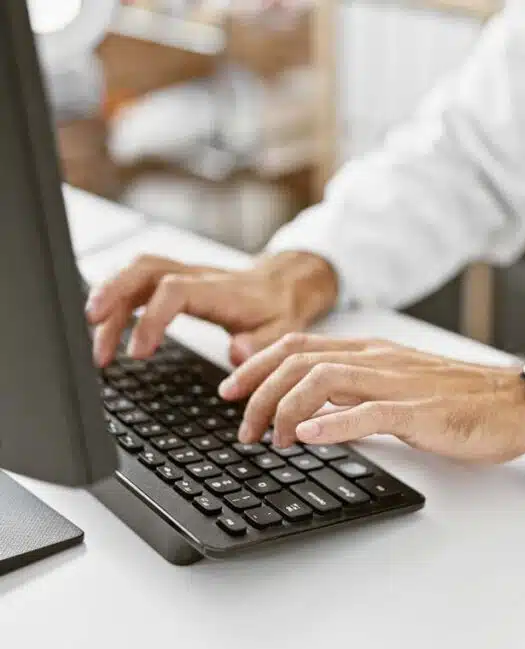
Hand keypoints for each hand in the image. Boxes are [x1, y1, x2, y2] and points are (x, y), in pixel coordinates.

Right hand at [86, 252, 337, 367]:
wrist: (282, 286)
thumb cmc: (278, 311)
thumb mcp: (282, 331)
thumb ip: (262, 345)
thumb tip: (237, 353)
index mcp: (219, 290)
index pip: (173, 291)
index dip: (151, 319)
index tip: (138, 354)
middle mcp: (196, 276)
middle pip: (144, 270)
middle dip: (112, 295)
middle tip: (92, 330)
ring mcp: (183, 274)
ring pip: (135, 272)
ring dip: (109, 298)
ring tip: (93, 337)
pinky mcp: (174, 279)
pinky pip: (138, 279)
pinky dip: (116, 296)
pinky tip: (105, 324)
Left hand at [220, 334, 524, 463]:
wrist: (516, 403)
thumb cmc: (461, 399)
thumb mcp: (399, 387)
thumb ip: (357, 392)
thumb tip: (310, 411)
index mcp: (372, 353)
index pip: (298, 347)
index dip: (255, 366)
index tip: (230, 392)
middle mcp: (378, 360)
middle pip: (298, 361)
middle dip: (257, 393)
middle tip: (240, 428)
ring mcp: (398, 383)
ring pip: (323, 382)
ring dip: (284, 410)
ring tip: (269, 441)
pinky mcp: (419, 412)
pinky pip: (367, 413)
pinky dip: (331, 425)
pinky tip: (308, 438)